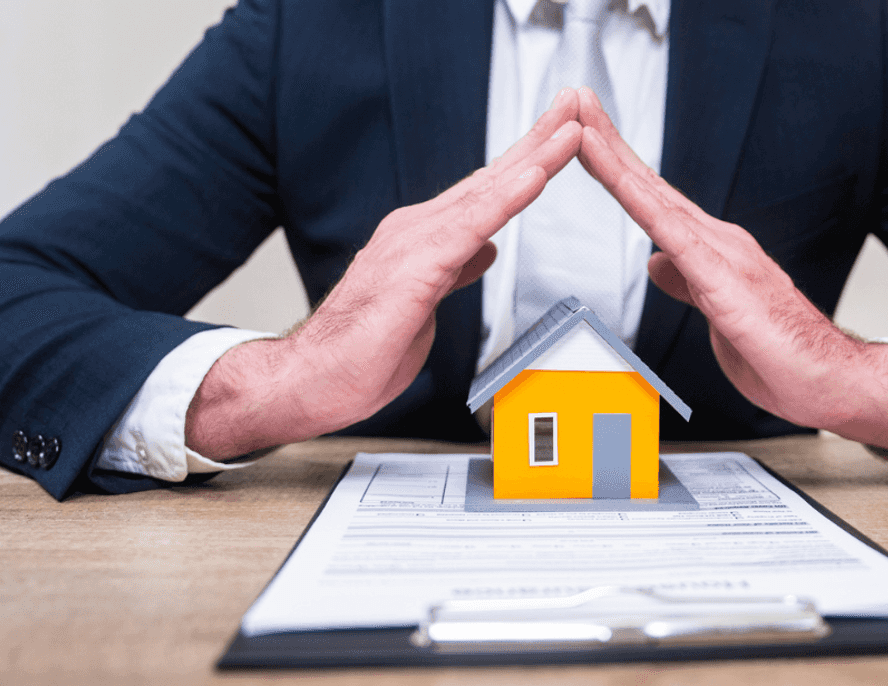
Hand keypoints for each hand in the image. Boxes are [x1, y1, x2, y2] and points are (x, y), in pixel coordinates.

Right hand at [185, 90, 584, 460]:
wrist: (312, 379)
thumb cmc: (361, 349)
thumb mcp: (425, 302)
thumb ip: (454, 268)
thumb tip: (484, 249)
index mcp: (424, 238)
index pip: (487, 193)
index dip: (528, 162)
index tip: (562, 135)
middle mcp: (419, 229)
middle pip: (491, 178)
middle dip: (538, 139)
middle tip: (574, 104)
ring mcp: (415, 243)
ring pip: (488, 192)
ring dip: (533, 157)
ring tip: (569, 129)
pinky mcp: (416, 268)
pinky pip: (472, 225)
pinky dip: (506, 198)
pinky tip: (534, 176)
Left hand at [574, 89, 887, 462]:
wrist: (832, 382)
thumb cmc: (784, 357)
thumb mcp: (719, 317)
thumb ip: (688, 285)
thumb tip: (658, 263)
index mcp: (712, 252)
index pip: (654, 203)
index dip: (617, 169)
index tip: (586, 137)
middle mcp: (718, 241)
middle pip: (650, 186)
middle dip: (609, 143)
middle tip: (575, 101)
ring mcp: (723, 253)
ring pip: (654, 197)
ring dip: (614, 156)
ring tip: (582, 120)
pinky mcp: (723, 276)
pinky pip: (669, 228)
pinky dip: (635, 196)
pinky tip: (611, 173)